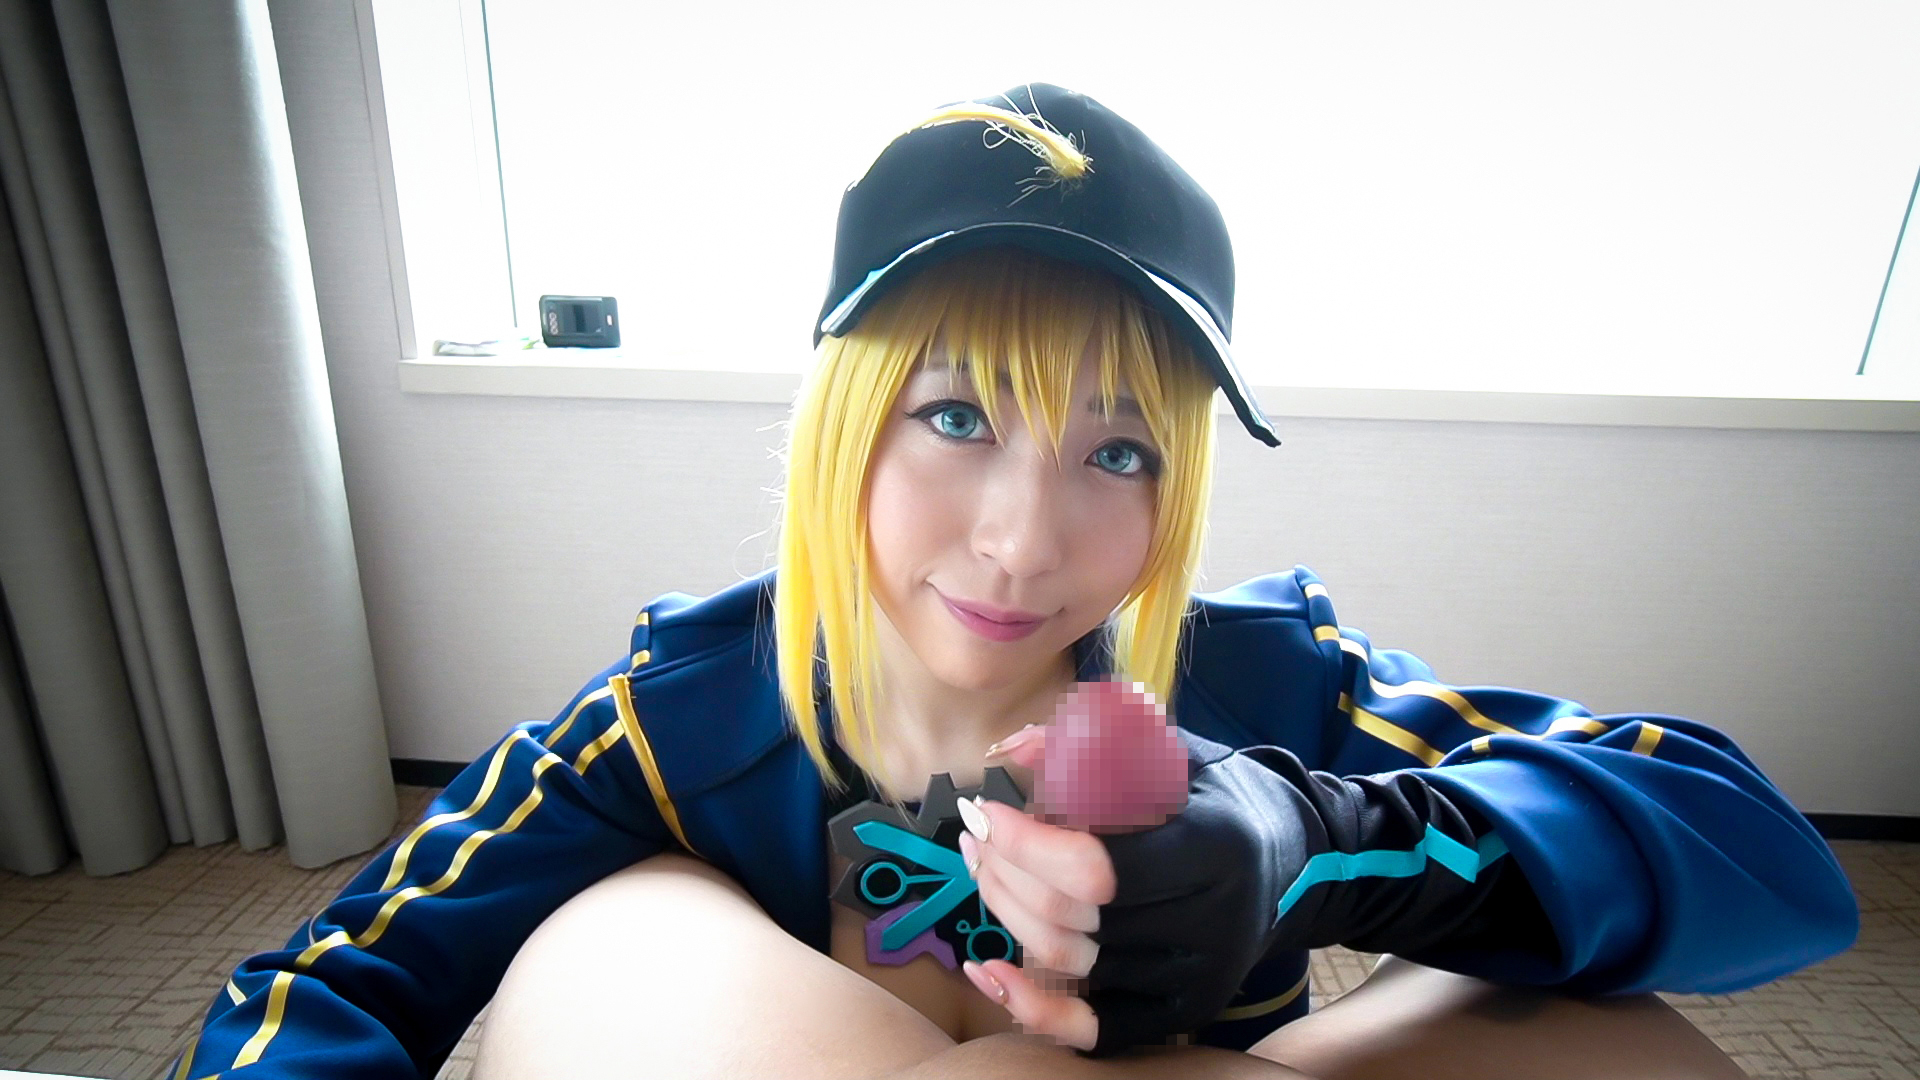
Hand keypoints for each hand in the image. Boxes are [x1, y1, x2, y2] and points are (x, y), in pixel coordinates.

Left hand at [965, 725, 1296, 1057]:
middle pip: (1072, 914)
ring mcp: (1198, 976)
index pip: (1097, 866)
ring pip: (1069, 960)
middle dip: (1004, 870)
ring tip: (982, 868)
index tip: (988, 810)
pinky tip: (988, 971)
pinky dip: (1032, 1005)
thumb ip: (1097, 745)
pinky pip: (1095, 1028)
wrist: (1293, 865)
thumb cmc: (1220, 800)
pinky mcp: (1184, 1011)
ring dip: (1004, 913)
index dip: (1026, 843)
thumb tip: (1011, 750)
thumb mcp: (1176, 753)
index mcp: (1212, 850)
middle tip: (977, 834)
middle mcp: (1211, 923)